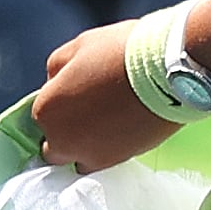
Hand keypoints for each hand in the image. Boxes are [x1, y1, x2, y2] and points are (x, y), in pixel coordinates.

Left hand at [31, 21, 178, 171]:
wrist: (169, 72)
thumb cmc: (119, 53)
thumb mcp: (76, 48)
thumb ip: (56, 70)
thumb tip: (57, 85)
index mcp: (47, 112)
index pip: (41, 117)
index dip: (58, 104)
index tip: (75, 93)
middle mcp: (64, 142)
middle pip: (55, 148)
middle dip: (66, 132)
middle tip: (89, 111)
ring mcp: (93, 156)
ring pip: (81, 159)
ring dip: (87, 145)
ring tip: (109, 120)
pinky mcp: (121, 162)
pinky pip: (106, 160)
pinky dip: (110, 147)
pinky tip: (124, 126)